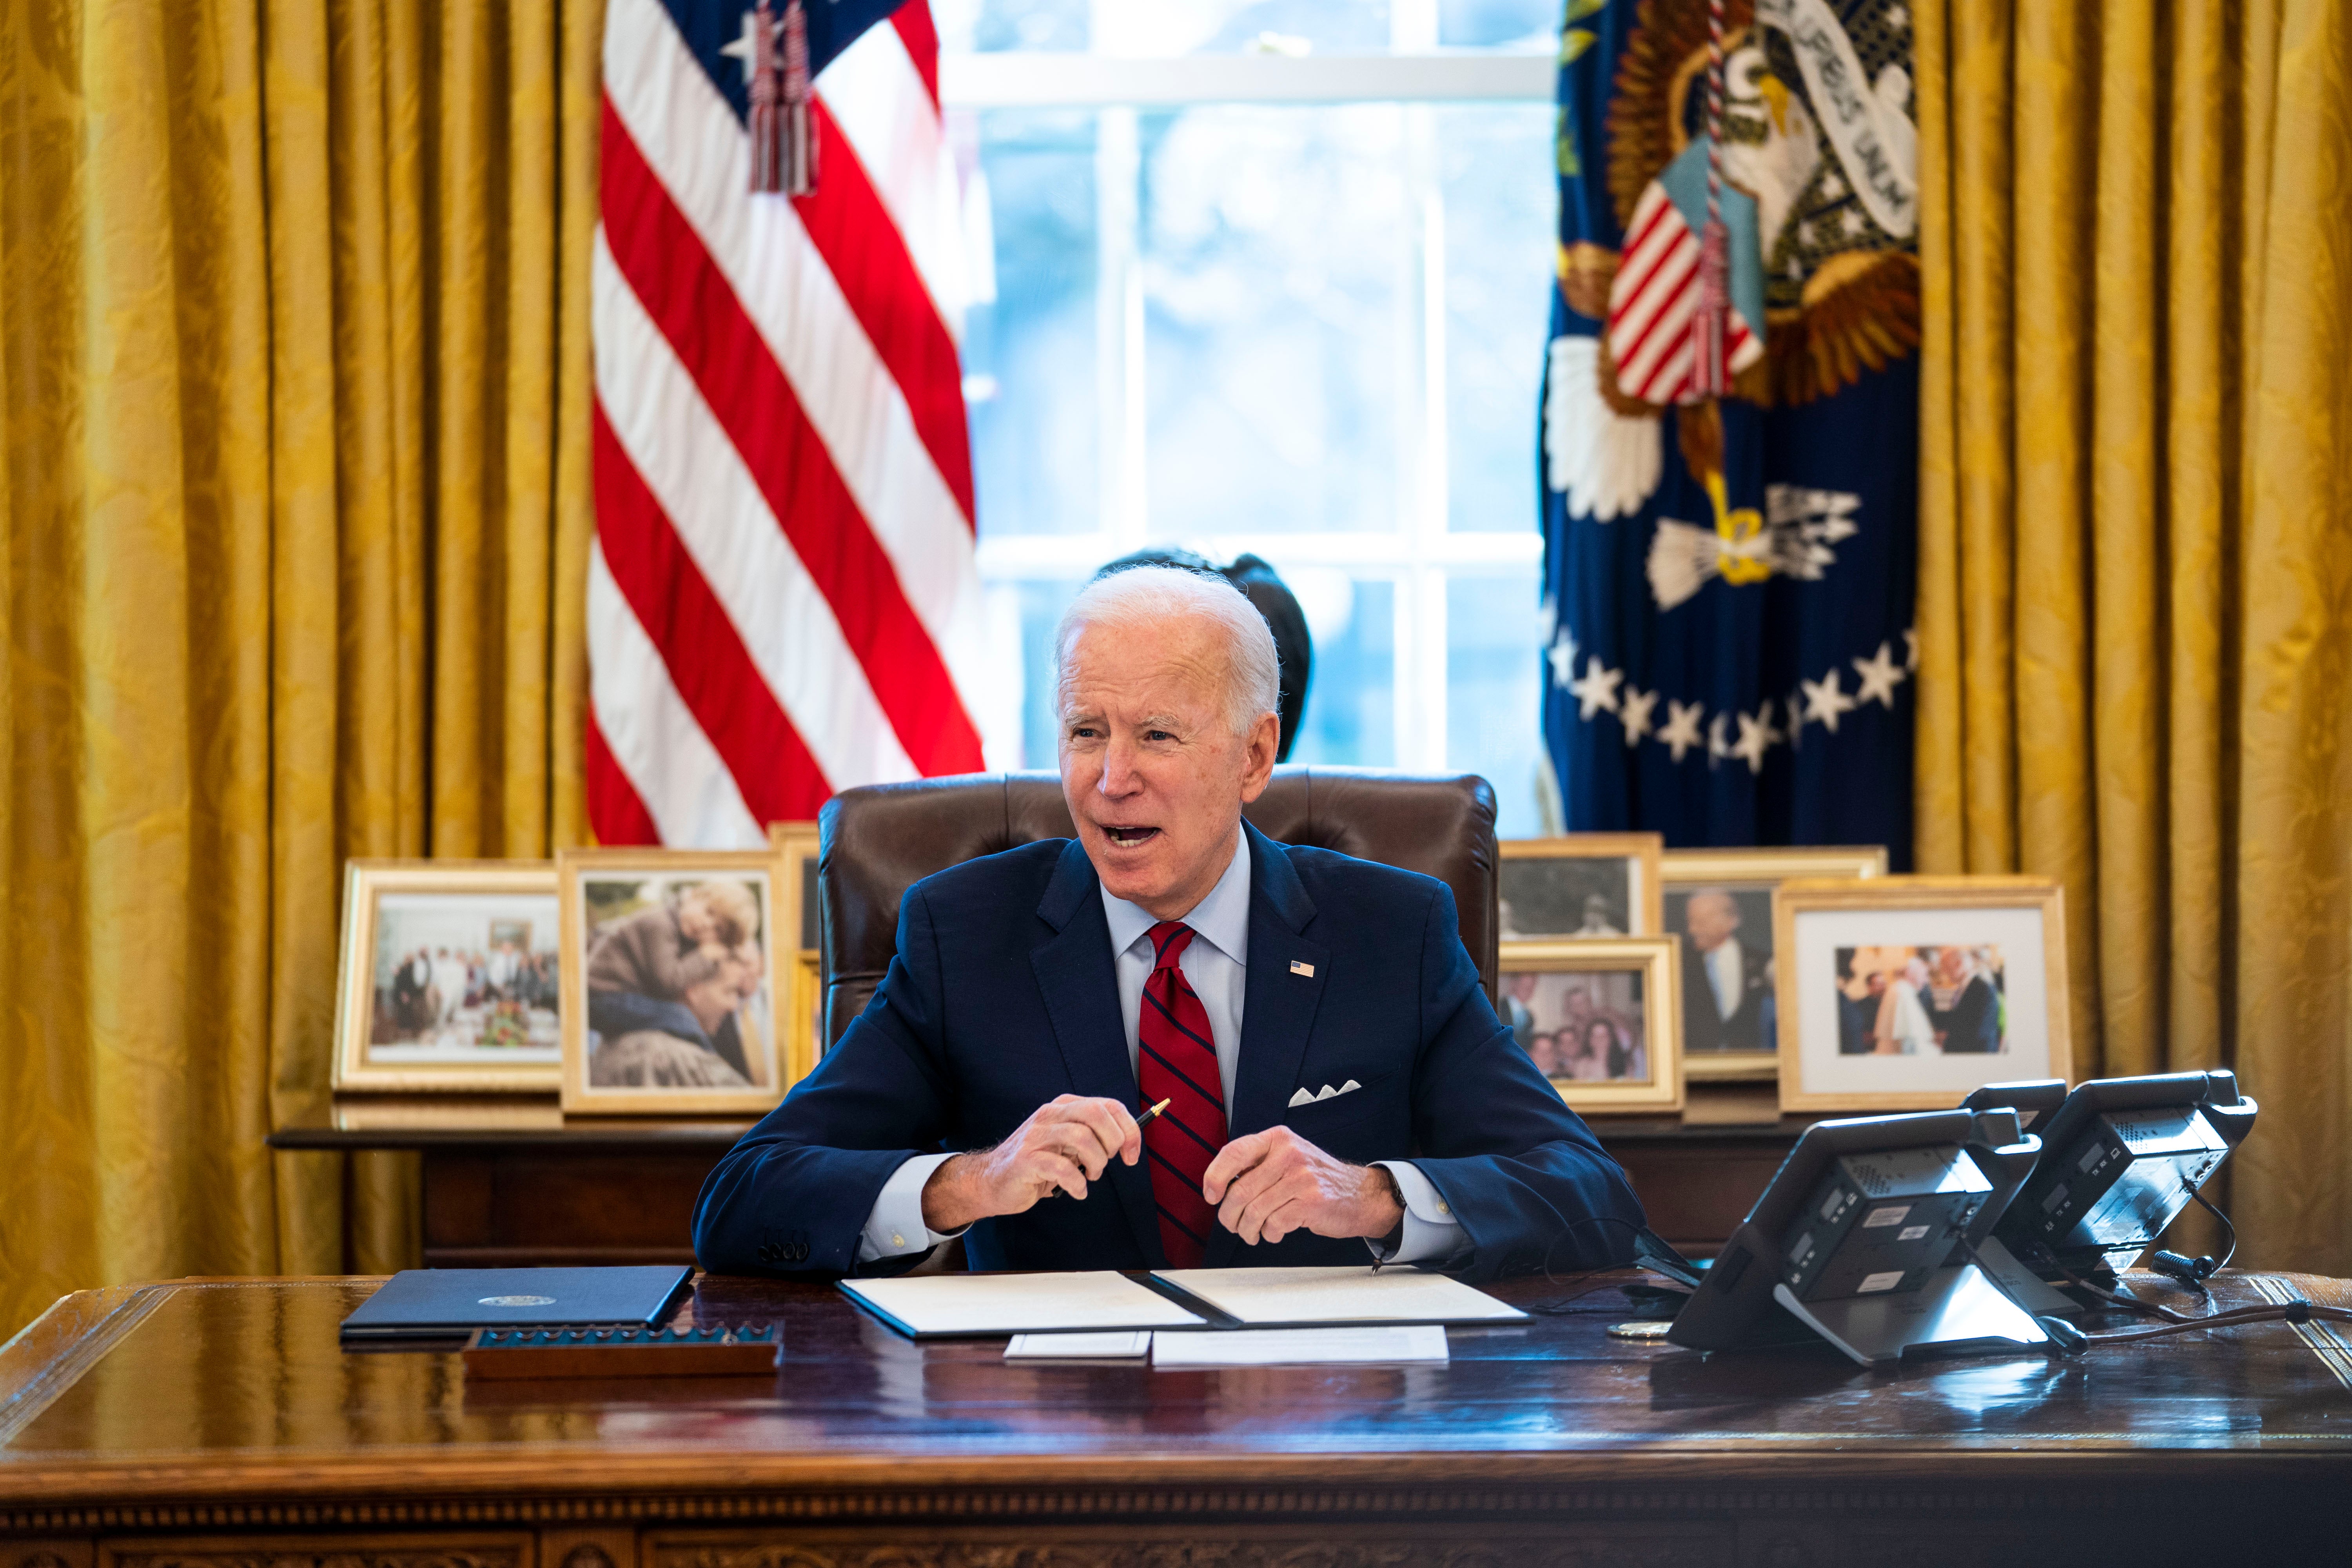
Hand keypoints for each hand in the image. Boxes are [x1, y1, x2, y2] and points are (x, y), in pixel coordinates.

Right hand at [921, 1094, 1141, 1231]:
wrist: (992, 1181)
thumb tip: (1129, 1141)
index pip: (1107, 1105)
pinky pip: (1061, 1168)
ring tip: (1090, 1177)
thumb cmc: (1038, 1164)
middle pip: (1095, 1113)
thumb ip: (1092, 1137)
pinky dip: (1077, 1184)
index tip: (1131, 1155)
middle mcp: (1050, 1115)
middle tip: (1108, 1163)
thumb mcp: (1068, 1144)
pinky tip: (1077, 1191)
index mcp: (1064, 1107)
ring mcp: (1036, 1135)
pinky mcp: (1025, 1159)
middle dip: (1113, 1141)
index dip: (1128, 1129)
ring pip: (1081, 1138)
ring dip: (1096, 1163)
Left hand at [1200, 1127, 1404, 1245]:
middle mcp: (1289, 1154)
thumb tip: (1218, 1183)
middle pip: (1240, 1190)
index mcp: (1278, 1138)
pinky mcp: (1311, 1202)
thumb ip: (1258, 1163)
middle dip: (1229, 1216)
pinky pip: (1274, 1224)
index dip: (1214, 1176)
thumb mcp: (1288, 1157)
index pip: (1233, 1153)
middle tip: (1232, 1224)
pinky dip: (1269, 1234)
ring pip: (1253, 1211)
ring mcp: (1301, 1177)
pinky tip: (1275, 1232)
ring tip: (1253, 1232)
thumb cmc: (1317, 1179)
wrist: (1361, 1194)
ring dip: (1247, 1229)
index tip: (1211, 1195)